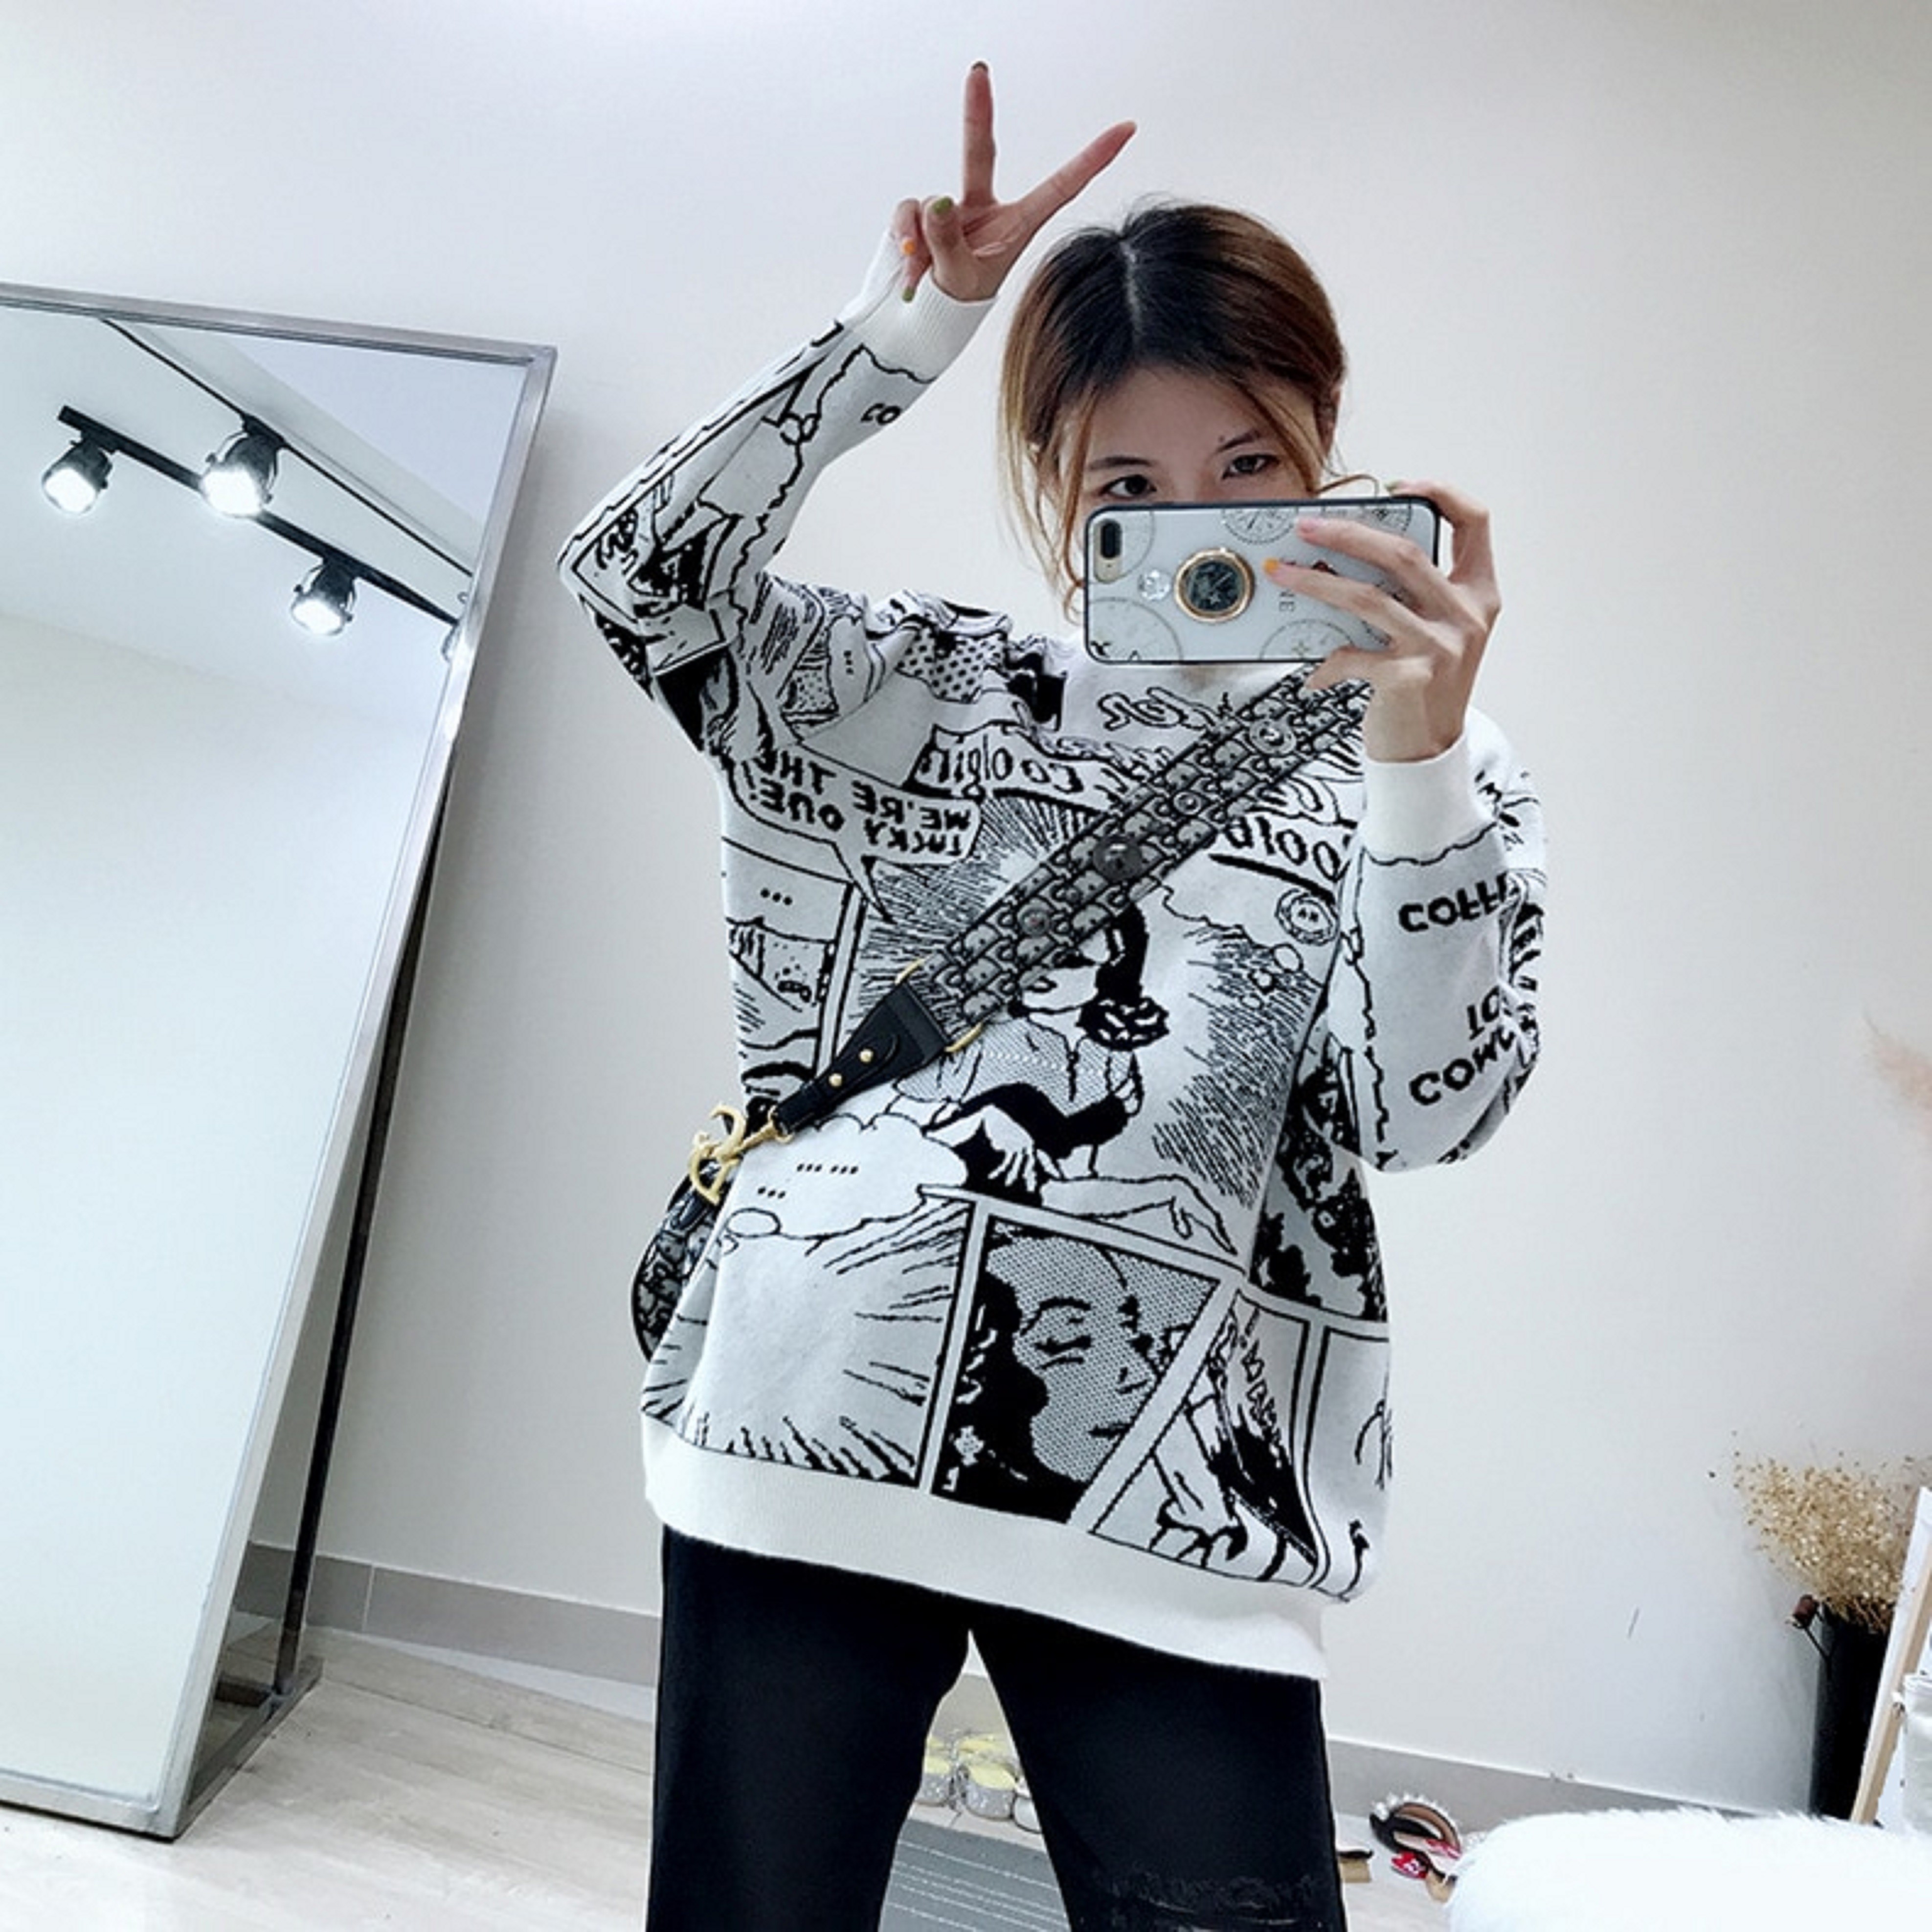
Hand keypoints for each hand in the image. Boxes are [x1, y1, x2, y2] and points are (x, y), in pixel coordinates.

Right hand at [894, 64, 1134, 304]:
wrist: (926, 318)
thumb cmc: (956, 303)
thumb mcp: (957, 279)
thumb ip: (947, 242)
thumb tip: (937, 201)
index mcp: (1018, 225)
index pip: (1061, 186)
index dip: (1092, 159)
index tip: (1126, 129)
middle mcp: (988, 209)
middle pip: (981, 150)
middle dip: (977, 111)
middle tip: (978, 71)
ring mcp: (955, 209)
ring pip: (931, 201)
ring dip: (921, 238)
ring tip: (923, 273)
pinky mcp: (925, 213)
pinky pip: (908, 211)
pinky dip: (904, 236)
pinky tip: (910, 262)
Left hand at [1272, 481, 1501, 762]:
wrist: (1429, 751)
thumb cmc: (1425, 687)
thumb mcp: (1436, 632)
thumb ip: (1412, 594)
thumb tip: (1347, 554)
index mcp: (1479, 594)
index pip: (1476, 522)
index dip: (1441, 493)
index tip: (1397, 486)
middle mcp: (1466, 616)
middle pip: (1403, 552)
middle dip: (1347, 532)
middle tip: (1306, 526)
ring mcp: (1440, 647)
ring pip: (1368, 597)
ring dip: (1316, 582)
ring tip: (1283, 573)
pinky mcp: (1410, 678)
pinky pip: (1352, 655)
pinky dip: (1326, 662)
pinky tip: (1313, 673)